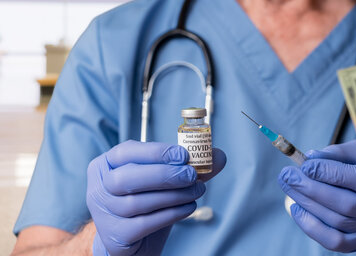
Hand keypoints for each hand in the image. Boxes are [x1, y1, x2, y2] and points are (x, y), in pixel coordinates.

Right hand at [86, 140, 225, 255]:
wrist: (131, 240)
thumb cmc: (147, 201)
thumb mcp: (163, 179)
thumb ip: (188, 166)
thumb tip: (219, 156)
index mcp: (106, 164)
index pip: (126, 152)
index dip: (156, 152)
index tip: (183, 155)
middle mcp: (98, 188)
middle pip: (128, 178)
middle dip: (165, 174)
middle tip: (192, 175)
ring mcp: (103, 213)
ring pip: (138, 202)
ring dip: (174, 195)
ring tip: (196, 191)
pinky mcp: (115, 236)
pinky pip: (145, 223)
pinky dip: (171, 214)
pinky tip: (188, 207)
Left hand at [278, 140, 355, 252]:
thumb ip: (338, 153)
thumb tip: (309, 158)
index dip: (333, 173)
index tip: (305, 164)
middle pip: (349, 206)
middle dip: (313, 190)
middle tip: (287, 175)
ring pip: (339, 224)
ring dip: (308, 205)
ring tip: (289, 186)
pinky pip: (337, 243)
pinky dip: (312, 227)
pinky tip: (297, 209)